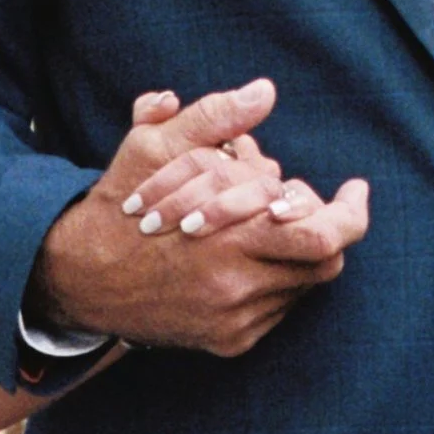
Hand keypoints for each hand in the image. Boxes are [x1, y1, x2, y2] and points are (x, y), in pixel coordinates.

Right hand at [33, 85, 370, 357]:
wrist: (77, 278)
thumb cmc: (120, 207)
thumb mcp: (155, 148)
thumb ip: (214, 117)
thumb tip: (264, 92)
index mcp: (227, 242)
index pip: (324, 237)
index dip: (351, 212)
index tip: (355, 189)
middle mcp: (237, 290)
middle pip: (325, 261)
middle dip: (323, 227)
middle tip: (297, 202)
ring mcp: (234, 322)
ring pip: (303, 284)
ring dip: (297, 252)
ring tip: (265, 224)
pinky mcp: (227, 342)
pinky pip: (279, 308)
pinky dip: (275, 279)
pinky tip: (248, 256)